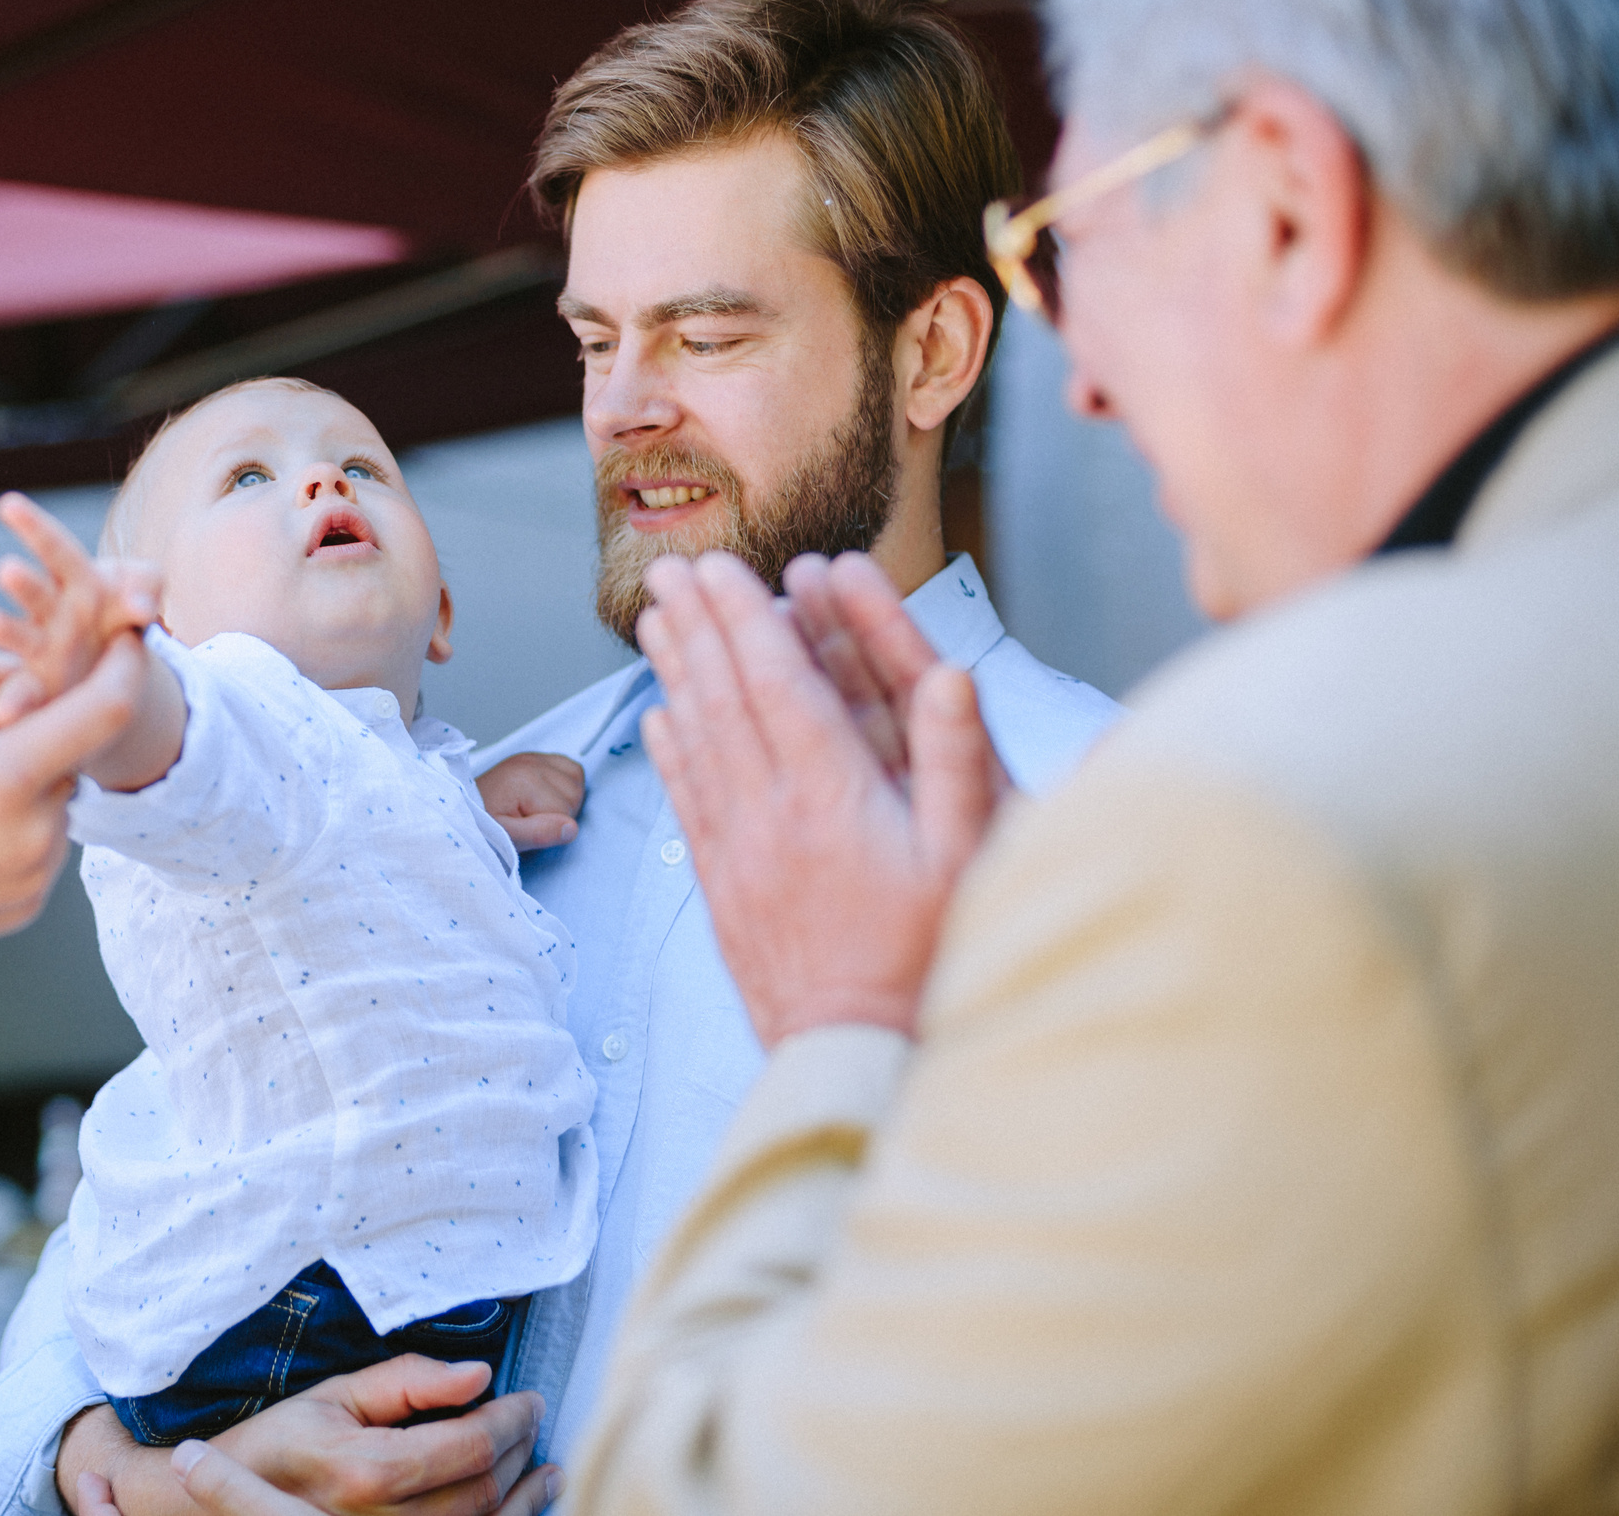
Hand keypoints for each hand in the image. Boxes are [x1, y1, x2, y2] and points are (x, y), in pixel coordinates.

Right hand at [0, 491, 161, 727]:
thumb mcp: (139, 592)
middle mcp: (51, 612)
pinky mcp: (38, 690)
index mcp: (76, 581)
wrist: (108, 667)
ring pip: (22, 639)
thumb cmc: (119, 615)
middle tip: (8, 570)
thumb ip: (143, 587)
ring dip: (7, 632)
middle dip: (25, 582)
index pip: (56, 548)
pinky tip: (2, 715)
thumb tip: (140, 607)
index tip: (8, 504)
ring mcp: (40, 652)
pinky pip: (24, 695)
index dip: (34, 527)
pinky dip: (13, 703)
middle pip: (37, 592)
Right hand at [0, 633, 145, 1011]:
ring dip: (25, 775)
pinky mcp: (26, 907)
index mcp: (7, 779)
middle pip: (71, 752)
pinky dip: (15, 820)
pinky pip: (40, 842)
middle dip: (42, 725)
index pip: (106, 710)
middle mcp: (37, 833)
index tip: (124, 639)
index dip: (124, 665)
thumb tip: (13, 670)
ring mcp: (37, 877)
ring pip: (56, 797)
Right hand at [63, 1356, 548, 1515]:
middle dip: (520, 1449)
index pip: (470, 1445)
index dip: (512, 1418)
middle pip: (485, 1488)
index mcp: (368, 1472)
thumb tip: (478, 1372)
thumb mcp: (333, 1395)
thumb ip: (406, 1381)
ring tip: (546, 1465)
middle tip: (533, 1415)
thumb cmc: (278, 1444)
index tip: (527, 1395)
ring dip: (527, 1495)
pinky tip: (523, 1504)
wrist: (215, 1511)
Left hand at [476, 752, 583, 849]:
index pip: (565, 814)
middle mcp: (531, 763)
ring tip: (535, 809)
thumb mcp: (507, 837)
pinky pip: (571, 769)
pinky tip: (546, 795)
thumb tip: (572, 828)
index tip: (525, 830)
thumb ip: (539, 833)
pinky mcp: (535, 758)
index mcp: (524, 780)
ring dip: (564, 800)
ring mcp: (534, 758)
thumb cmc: (482, 824)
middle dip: (559, 815)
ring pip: (577, 782)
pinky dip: (567, 783)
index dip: (550, 830)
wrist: (462, 809)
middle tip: (528, 820)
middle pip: (574, 796)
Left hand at [635, 550, 1004, 1043]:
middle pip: (724, 697)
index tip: (721, 567)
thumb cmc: (926, 956)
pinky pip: (688, 799)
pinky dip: (671, 748)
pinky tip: (658, 715)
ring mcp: (738, 848)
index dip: (745, 618)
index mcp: (830, 793)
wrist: (854, 1051)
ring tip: (652, 619)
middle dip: (697, 625)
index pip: (776, 682)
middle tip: (669, 568)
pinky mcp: (722, 884)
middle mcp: (770, 811)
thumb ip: (958, 761)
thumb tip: (951, 673)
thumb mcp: (966, 857)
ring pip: (696, 740)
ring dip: (673, 672)